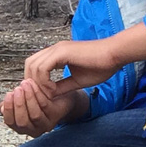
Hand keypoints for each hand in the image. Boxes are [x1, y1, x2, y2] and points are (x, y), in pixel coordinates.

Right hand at [0, 77, 86, 136]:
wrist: (61, 96)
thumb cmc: (38, 98)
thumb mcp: (23, 101)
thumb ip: (12, 105)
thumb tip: (1, 107)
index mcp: (22, 128)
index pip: (10, 122)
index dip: (8, 109)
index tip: (8, 94)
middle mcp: (34, 130)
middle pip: (22, 122)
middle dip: (18, 105)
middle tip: (17, 89)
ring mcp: (46, 125)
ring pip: (35, 115)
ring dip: (28, 98)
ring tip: (25, 83)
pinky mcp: (56, 116)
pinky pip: (45, 106)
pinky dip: (38, 94)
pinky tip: (34, 84)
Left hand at [21, 23, 145, 95]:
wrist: (115, 55)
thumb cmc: (101, 66)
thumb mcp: (77, 80)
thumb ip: (62, 86)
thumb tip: (49, 95)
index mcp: (57, 54)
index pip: (35, 66)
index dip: (35, 82)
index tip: (44, 96)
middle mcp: (55, 49)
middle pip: (29, 64)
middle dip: (32, 83)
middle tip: (42, 96)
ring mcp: (57, 49)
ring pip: (33, 66)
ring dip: (38, 84)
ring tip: (50, 95)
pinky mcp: (62, 52)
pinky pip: (42, 68)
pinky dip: (44, 81)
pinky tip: (54, 90)